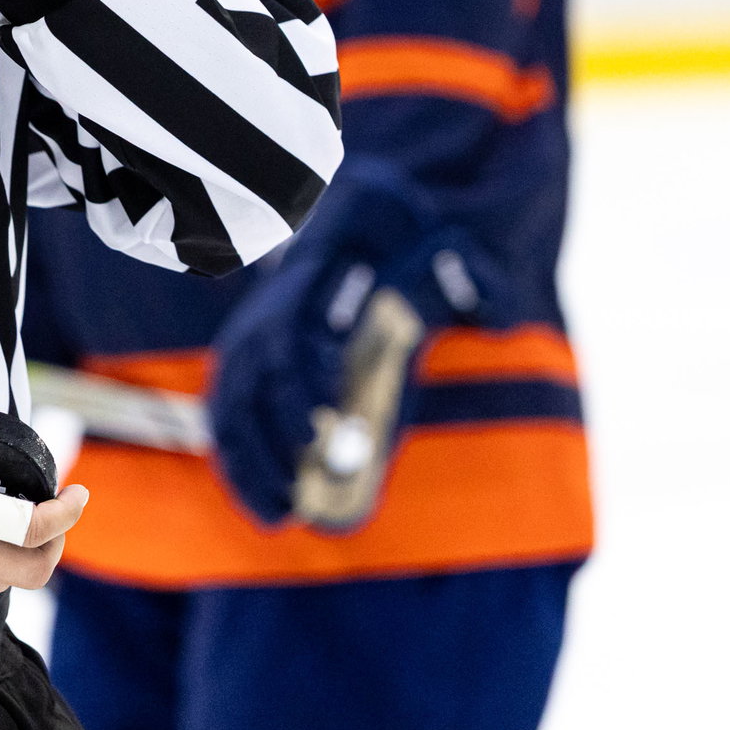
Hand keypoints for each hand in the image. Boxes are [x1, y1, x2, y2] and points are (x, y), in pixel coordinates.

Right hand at [205, 158, 493, 524]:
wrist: (360, 217)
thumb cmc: (402, 239)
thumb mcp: (439, 242)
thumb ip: (471, 275)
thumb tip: (500, 321)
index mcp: (311, 280)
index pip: (287, 335)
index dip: (295, 385)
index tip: (315, 430)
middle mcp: (269, 311)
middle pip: (251, 380)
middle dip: (267, 440)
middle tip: (295, 493)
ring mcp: (251, 339)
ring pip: (232, 404)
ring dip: (248, 461)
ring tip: (280, 513)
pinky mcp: (248, 368)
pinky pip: (230, 418)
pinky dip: (240, 463)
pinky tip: (266, 504)